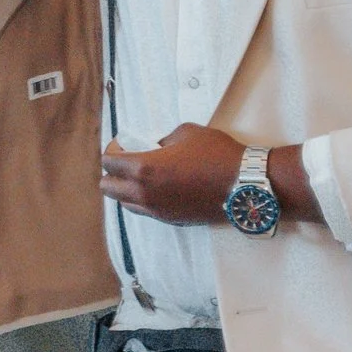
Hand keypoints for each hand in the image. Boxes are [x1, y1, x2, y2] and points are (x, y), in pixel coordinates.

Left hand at [98, 127, 317, 229]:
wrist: (244, 184)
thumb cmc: (217, 154)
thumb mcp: (186, 132)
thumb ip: (162, 139)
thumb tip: (154, 147)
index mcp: (144, 168)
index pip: (109, 162)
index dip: (113, 149)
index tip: (123, 143)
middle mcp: (145, 193)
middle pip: (108, 188)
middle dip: (112, 172)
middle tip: (128, 160)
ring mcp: (156, 210)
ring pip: (123, 203)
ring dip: (125, 188)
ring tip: (142, 175)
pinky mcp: (169, 219)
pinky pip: (143, 211)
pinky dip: (142, 199)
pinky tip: (158, 187)